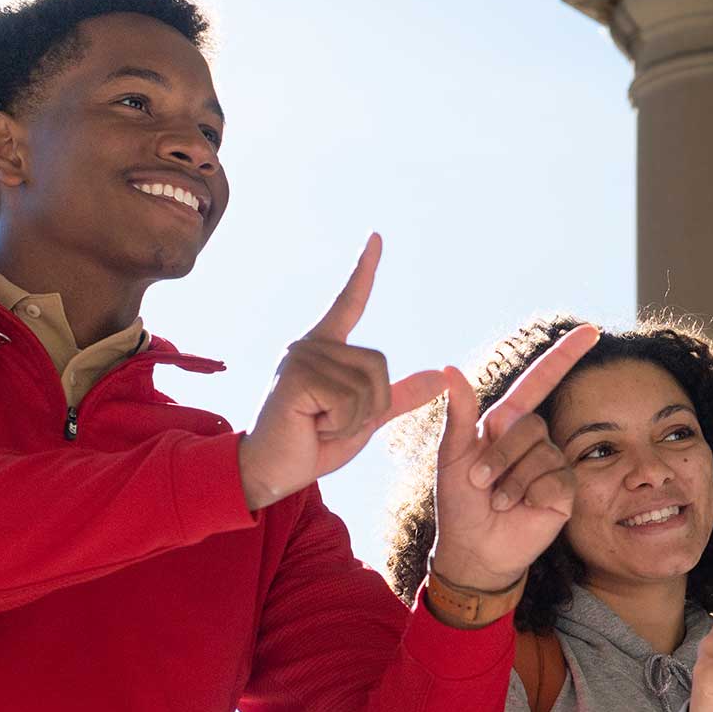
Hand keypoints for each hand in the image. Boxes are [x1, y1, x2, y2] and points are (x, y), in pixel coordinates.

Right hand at [238, 235, 449, 511]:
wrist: (272, 473)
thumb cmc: (314, 443)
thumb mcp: (365, 419)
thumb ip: (399, 397)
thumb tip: (440, 377)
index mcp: (325, 348)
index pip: (350, 302)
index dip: (364, 270)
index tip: (376, 238)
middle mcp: (310, 344)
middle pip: (379, 365)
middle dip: (370, 407)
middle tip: (331, 421)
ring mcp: (302, 356)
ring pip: (368, 386)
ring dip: (353, 420)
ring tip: (318, 424)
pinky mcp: (297, 376)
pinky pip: (350, 401)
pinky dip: (340, 425)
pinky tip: (311, 426)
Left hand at [427, 325, 601, 589]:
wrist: (473, 548)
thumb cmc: (459, 502)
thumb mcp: (451, 456)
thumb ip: (458, 413)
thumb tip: (450, 368)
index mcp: (505, 424)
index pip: (540, 381)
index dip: (565, 356)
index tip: (591, 331)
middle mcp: (532, 440)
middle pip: (530, 425)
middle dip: (500, 455)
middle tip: (479, 482)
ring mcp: (551, 465)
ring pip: (542, 454)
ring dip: (512, 481)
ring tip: (499, 501)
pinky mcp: (564, 491)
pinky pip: (555, 480)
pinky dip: (532, 495)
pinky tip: (522, 508)